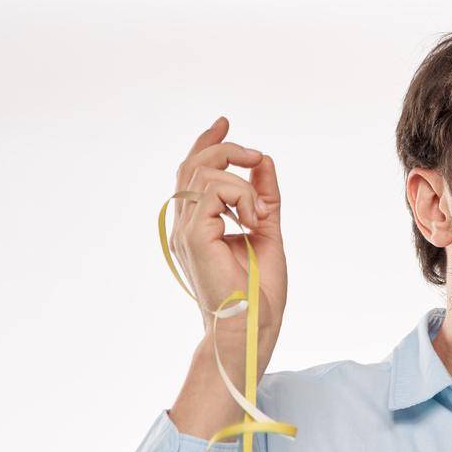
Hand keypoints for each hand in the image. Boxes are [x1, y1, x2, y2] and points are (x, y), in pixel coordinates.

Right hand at [170, 116, 287, 366]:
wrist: (251, 328)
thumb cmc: (259, 294)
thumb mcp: (266, 232)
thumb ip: (263, 198)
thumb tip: (263, 161)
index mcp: (197, 226)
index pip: (192, 174)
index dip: (207, 144)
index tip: (224, 123)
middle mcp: (185, 226)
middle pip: (193, 165)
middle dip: (226, 149)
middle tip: (255, 156)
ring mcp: (186, 230)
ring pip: (205, 173)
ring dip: (243, 184)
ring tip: (260, 215)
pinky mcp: (194, 235)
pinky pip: (215, 190)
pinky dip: (243, 196)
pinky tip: (253, 221)